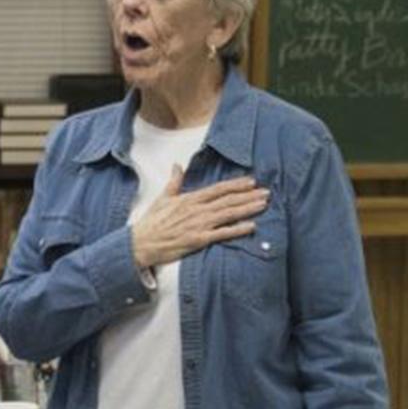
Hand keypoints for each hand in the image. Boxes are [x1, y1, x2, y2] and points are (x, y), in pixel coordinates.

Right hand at [130, 167, 268, 269]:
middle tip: (267, 192)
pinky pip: (222, 234)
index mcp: (190, 199)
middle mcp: (197, 210)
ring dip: (248, 209)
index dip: (236, 185)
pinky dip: (237, 230)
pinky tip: (251, 226)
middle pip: (228, 200)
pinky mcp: (198, 240)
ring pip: (228, 214)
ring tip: (263, 205)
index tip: (251, 182)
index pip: (218, 189)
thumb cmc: (151, 222)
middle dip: (249, 196)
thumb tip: (177, 165)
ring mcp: (199, 224)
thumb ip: (174, 182)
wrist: (140, 242)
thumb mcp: (163, 198)